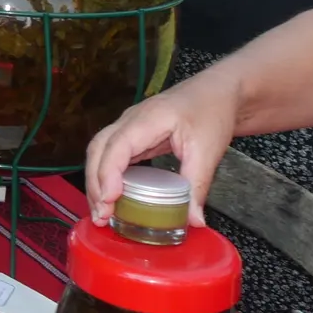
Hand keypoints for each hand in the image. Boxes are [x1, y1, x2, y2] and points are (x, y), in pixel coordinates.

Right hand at [84, 74, 240, 228]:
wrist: (218, 92)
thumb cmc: (212, 111)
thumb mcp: (208, 151)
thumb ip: (197, 186)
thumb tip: (193, 221)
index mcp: (148, 119)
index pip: (117, 146)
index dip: (108, 173)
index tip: (109, 199)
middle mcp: (130, 120)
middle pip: (98, 150)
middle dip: (94, 183)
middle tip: (101, 214)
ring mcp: (129, 127)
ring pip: (99, 152)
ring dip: (96, 181)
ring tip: (102, 211)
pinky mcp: (134, 136)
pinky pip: (111, 155)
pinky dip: (106, 176)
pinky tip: (112, 196)